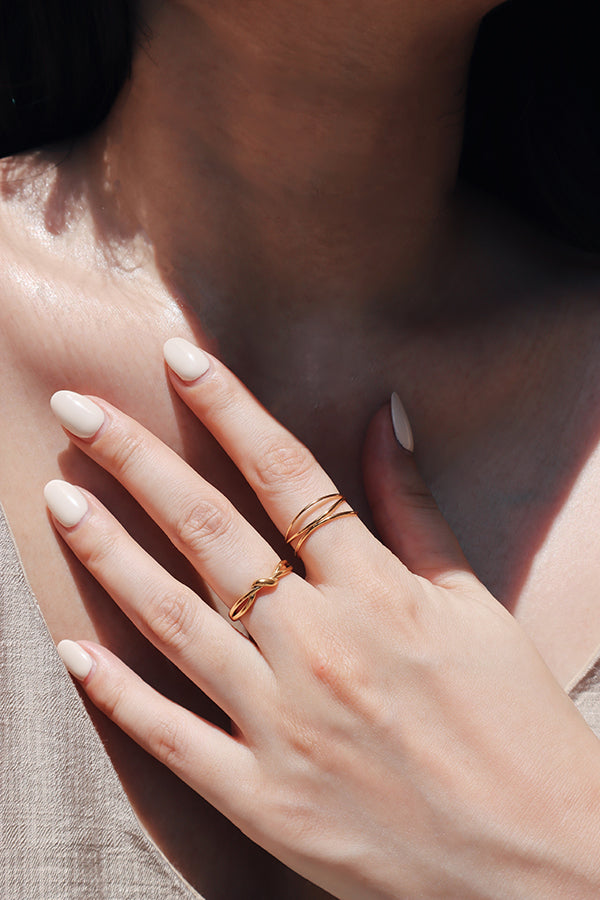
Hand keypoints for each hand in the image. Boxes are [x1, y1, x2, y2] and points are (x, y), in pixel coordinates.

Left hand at [46, 340, 599, 899]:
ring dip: (108, 554)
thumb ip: (417, 510)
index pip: (286, 474)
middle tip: (76, 407)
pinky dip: (119, 694)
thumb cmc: (517, 726)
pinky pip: (173, 737)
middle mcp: (319, 647)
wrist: (544, 866)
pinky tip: (71, 651)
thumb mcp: (475, 606)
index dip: (228, 408)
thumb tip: (387, 417)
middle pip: (210, 532)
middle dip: (135, 460)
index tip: (177, 358)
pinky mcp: (264, 799)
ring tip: (57, 497)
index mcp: (377, 594)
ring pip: (175, 621)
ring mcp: (283, 725)